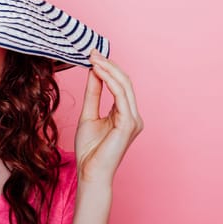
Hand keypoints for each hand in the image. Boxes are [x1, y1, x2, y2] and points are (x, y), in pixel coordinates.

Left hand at [74, 51, 142, 184]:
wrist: (90, 172)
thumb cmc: (90, 149)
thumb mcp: (89, 115)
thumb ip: (93, 94)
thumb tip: (93, 72)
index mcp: (125, 115)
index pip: (120, 85)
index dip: (108, 69)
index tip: (92, 56)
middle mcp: (133, 116)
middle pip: (124, 82)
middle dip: (108, 65)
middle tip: (92, 52)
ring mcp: (133, 120)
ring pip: (124, 86)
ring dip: (108, 69)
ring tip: (93, 58)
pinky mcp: (129, 124)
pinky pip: (120, 96)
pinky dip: (109, 81)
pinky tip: (98, 71)